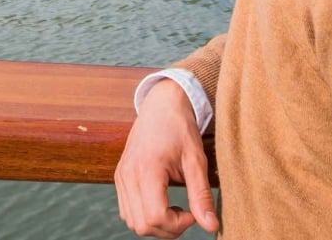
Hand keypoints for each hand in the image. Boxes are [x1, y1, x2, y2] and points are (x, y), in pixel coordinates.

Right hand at [114, 77, 217, 236]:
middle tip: (187, 214)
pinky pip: (127, 211)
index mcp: (147, 169)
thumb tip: (211, 226)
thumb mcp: (196, 160)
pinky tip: (161, 202)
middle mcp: (128, 175)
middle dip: (168, 229)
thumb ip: (201, 195)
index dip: (178, 225)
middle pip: (142, 225)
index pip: (155, 217)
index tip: (193, 213)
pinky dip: (144, 216)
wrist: (161, 105)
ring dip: (155, 225)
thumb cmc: (180, 129)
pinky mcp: (120, 177)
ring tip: (174, 208)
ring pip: (132, 222)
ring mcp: (121, 176)